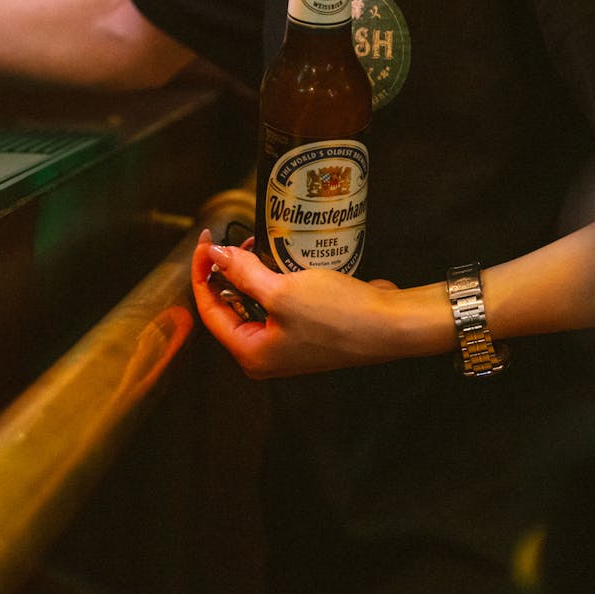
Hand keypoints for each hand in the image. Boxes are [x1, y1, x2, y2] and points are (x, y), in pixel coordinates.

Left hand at [191, 229, 441, 377]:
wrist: (391, 325)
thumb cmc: (338, 315)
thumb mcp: (282, 291)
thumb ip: (244, 273)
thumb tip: (216, 255)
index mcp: (251, 353)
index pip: (210, 310)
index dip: (204, 273)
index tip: (207, 242)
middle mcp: (265, 353)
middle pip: (230, 307)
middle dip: (228, 272)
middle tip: (232, 239)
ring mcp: (287, 343)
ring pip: (255, 303)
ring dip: (252, 273)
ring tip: (256, 244)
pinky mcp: (306, 330)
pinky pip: (278, 302)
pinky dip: (274, 279)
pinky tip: (280, 258)